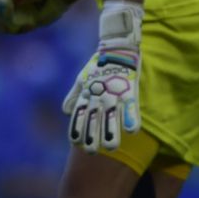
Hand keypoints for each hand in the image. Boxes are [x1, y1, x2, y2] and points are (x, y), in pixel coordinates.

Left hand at [62, 0, 142, 152]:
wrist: (116, 45)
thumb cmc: (98, 64)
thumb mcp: (81, 78)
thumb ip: (74, 95)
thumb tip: (65, 110)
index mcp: (87, 94)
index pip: (79, 115)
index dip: (77, 129)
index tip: (76, 143)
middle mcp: (99, 95)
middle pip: (94, 119)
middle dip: (92, 136)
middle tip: (91, 152)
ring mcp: (114, 93)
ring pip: (111, 116)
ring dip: (111, 132)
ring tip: (111, 148)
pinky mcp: (130, 89)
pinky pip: (131, 106)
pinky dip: (131, 118)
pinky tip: (132, 131)